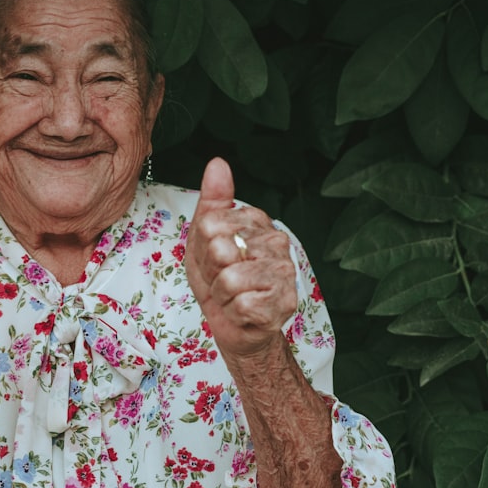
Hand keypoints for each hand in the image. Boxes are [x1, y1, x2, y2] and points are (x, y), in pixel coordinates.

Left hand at [185, 158, 296, 364]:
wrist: (234, 324)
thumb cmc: (218, 279)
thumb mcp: (204, 238)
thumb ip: (213, 201)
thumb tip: (218, 164)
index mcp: (257, 222)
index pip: (211, 224)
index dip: (203, 248)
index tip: (213, 258)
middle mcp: (277, 241)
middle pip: (220, 250)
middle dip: (211, 271)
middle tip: (222, 279)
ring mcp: (284, 271)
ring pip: (230, 279)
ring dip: (222, 294)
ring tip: (233, 295)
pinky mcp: (285, 302)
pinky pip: (242, 304)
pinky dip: (234, 312)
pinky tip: (244, 311)